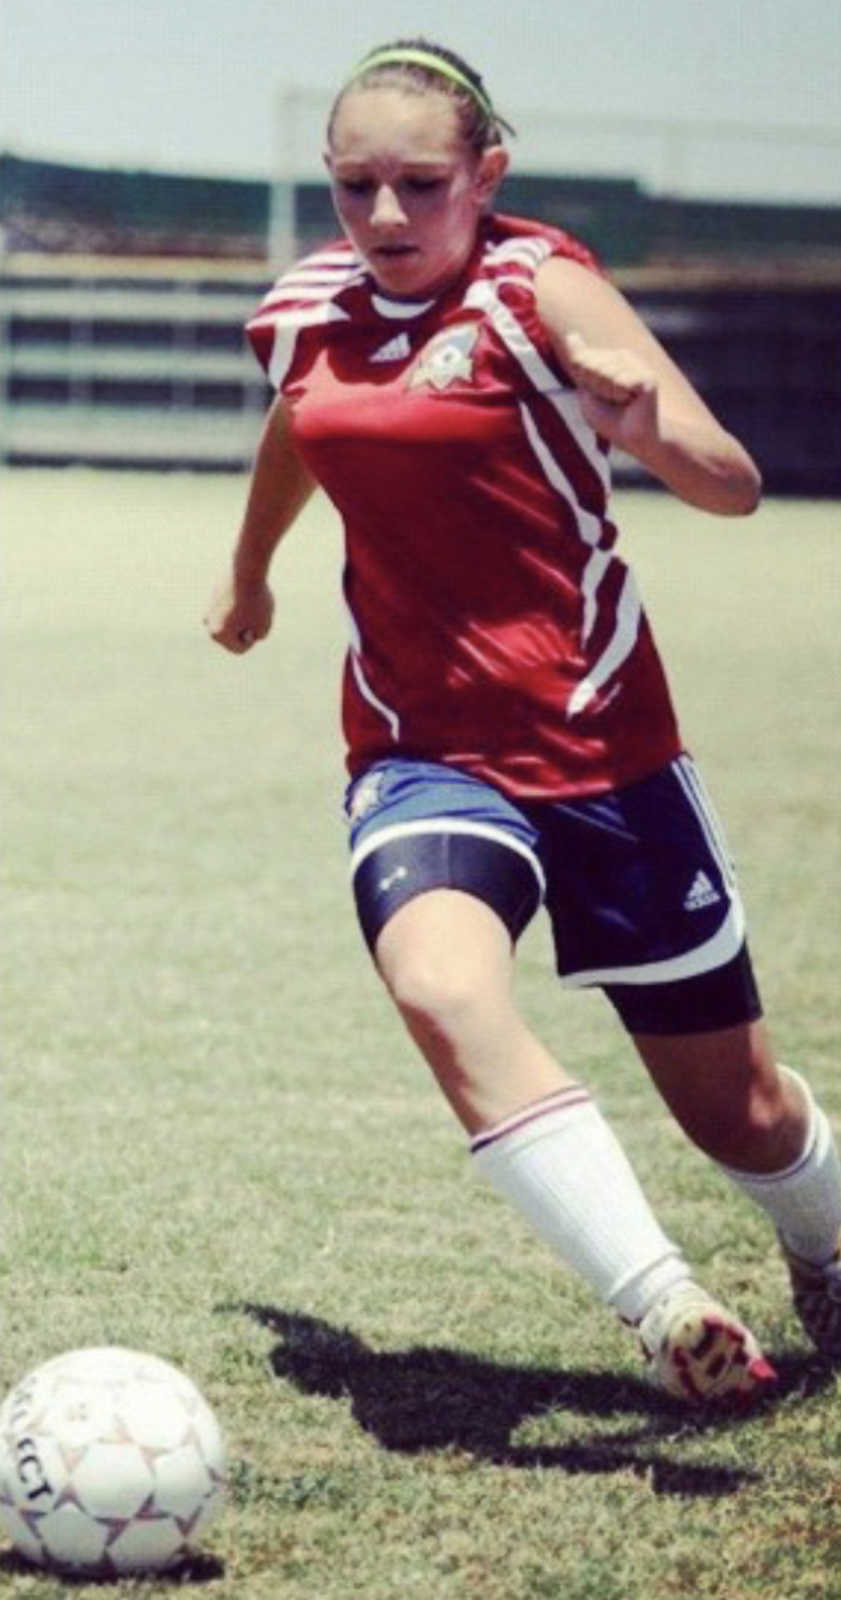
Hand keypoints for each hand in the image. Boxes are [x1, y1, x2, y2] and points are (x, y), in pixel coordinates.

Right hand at [204, 575, 273, 653]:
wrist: (247, 568)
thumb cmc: (256, 600)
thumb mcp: (265, 625)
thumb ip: (258, 636)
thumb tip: (249, 632)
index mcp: (217, 634)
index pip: (240, 649)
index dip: (253, 638)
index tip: (255, 622)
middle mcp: (208, 623)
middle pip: (234, 636)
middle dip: (246, 627)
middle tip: (253, 610)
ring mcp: (209, 608)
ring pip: (233, 621)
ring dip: (243, 616)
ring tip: (249, 601)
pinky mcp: (215, 594)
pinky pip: (232, 607)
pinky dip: (241, 603)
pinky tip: (245, 592)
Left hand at [559, 329, 658, 449]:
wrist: (634, 439)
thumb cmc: (611, 419)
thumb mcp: (587, 390)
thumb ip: (579, 363)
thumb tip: (571, 334)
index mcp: (608, 358)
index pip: (580, 359)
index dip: (583, 383)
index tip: (598, 397)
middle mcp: (624, 356)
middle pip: (589, 364)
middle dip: (595, 389)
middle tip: (612, 403)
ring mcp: (637, 364)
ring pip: (604, 373)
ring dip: (608, 395)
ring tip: (623, 403)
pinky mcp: (647, 376)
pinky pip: (619, 381)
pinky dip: (620, 397)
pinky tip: (632, 403)